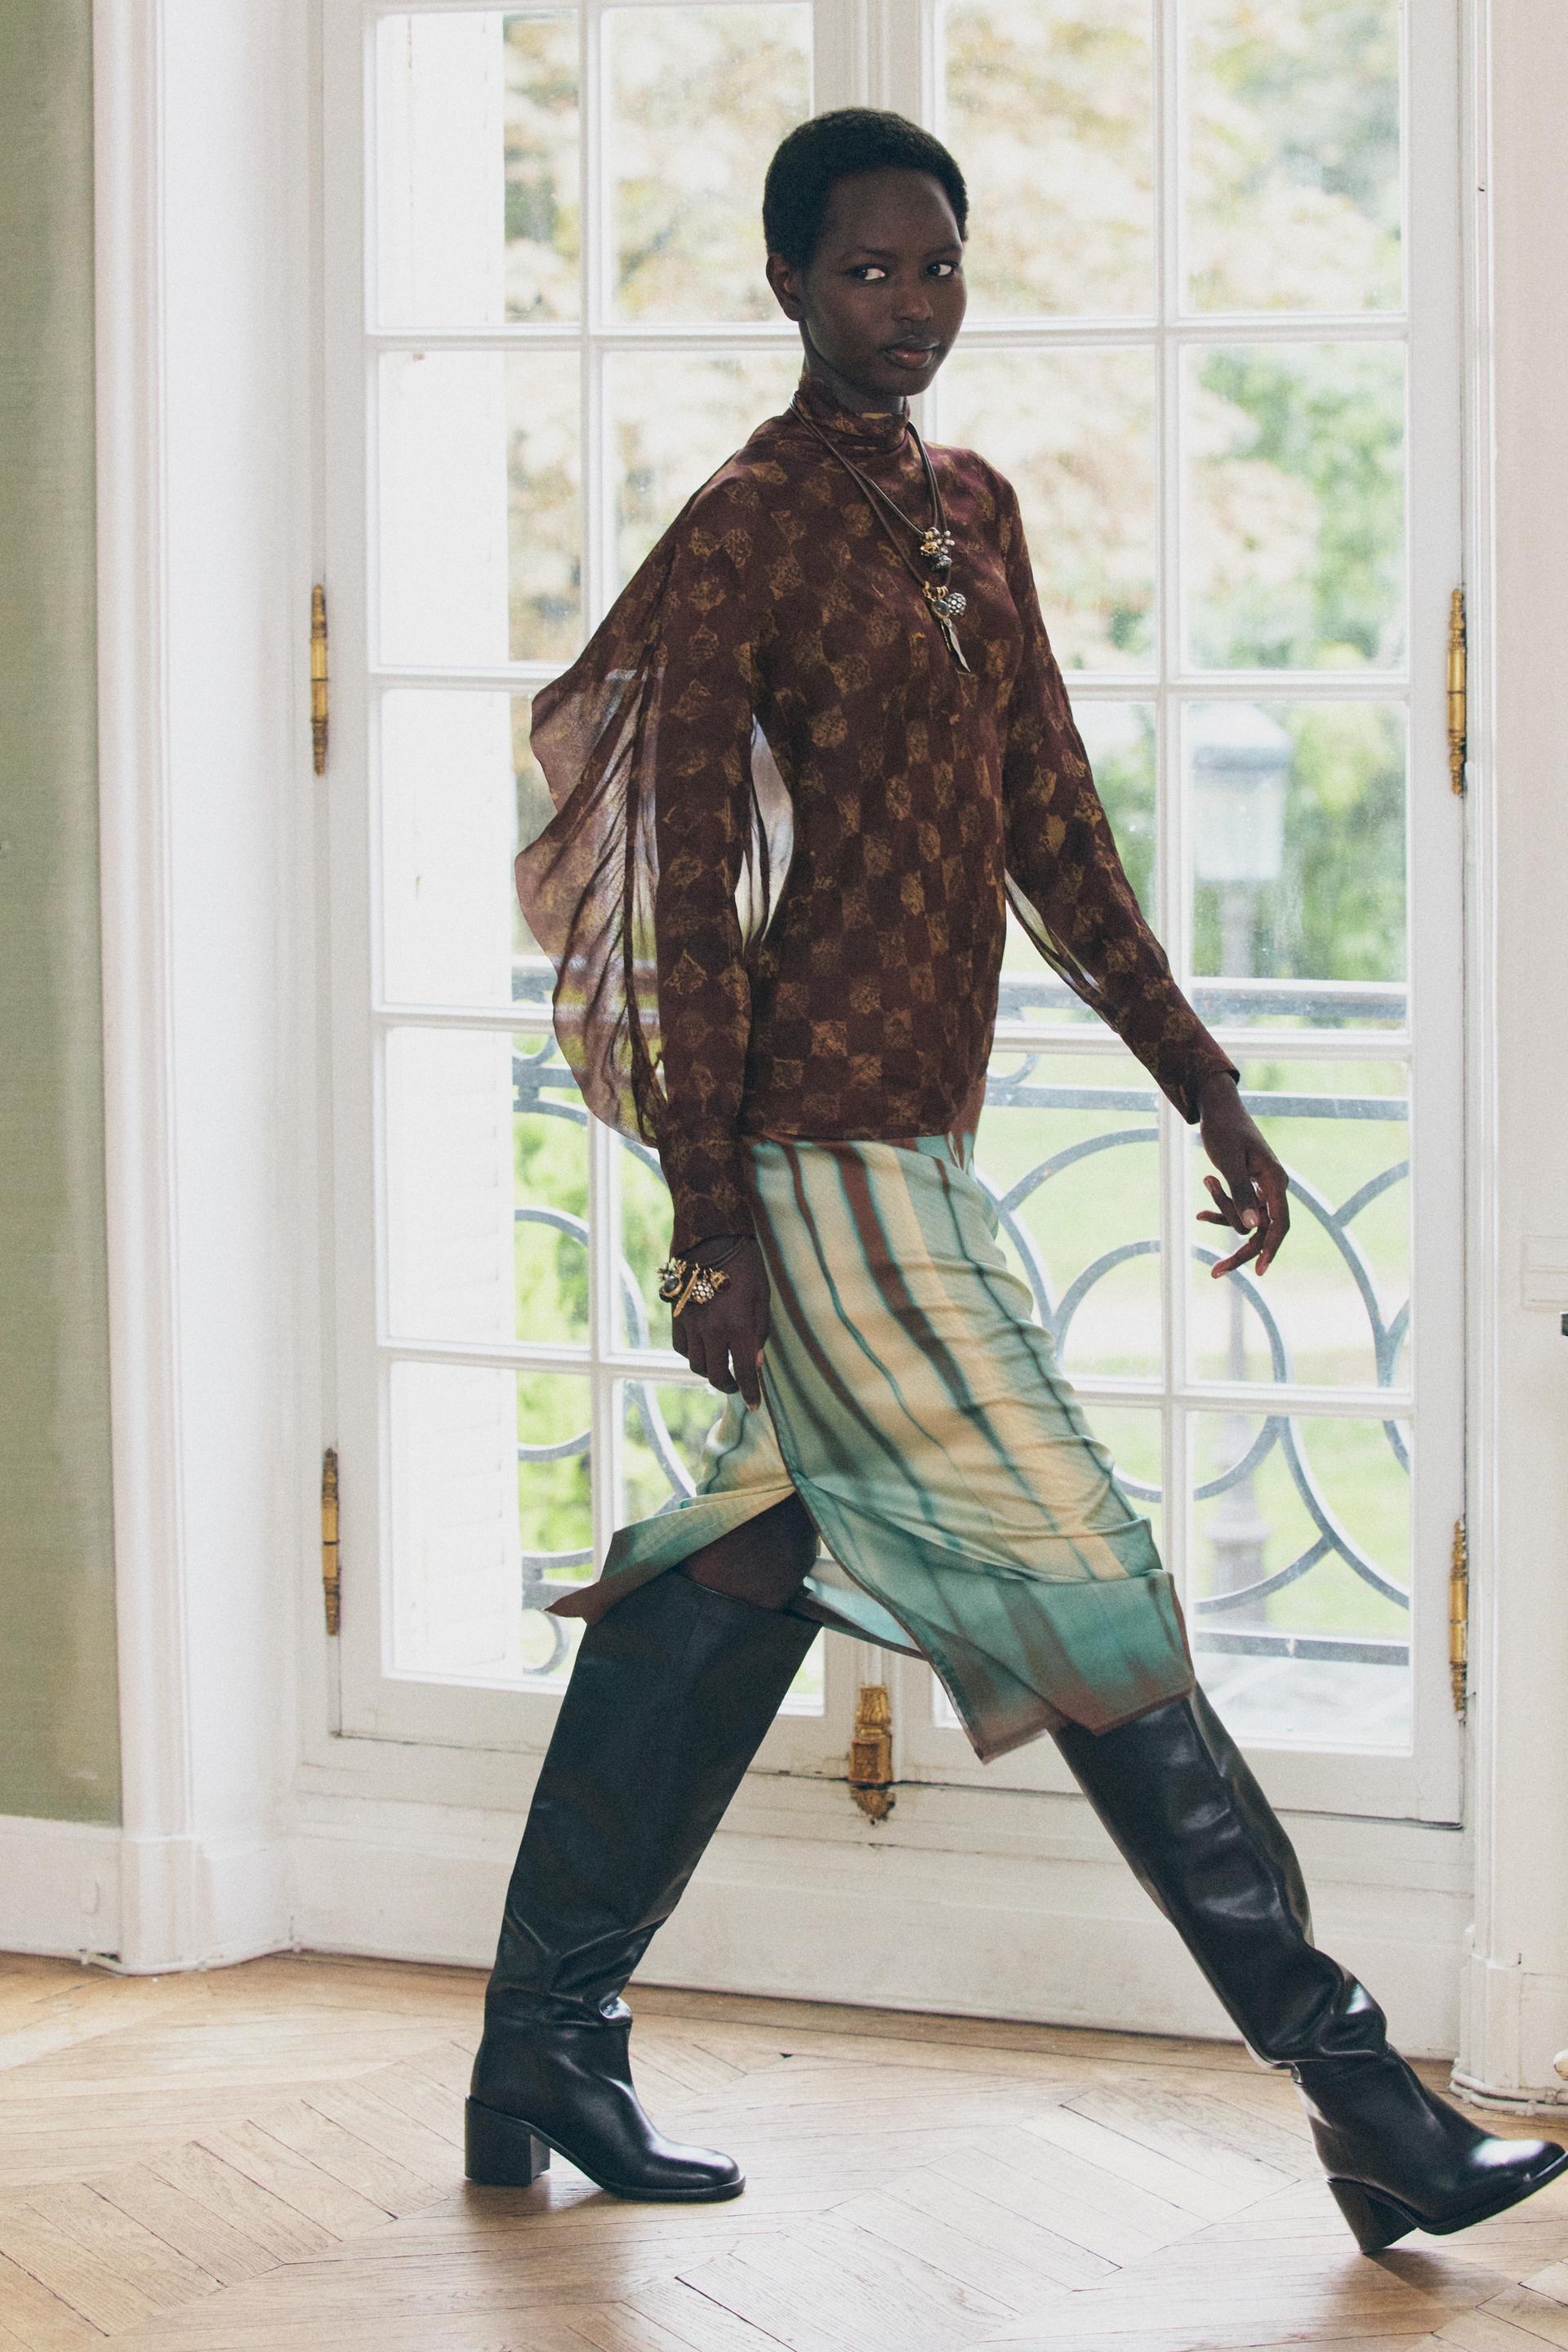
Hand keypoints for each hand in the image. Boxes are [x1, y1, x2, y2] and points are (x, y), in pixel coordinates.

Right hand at [669, 1234, 770, 1409]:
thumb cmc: (746, 1263)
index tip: (755, 1405)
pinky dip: (692, 1355)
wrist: (711, 1234)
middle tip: (737, 1385)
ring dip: (709, 1372)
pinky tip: (703, 1350)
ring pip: (695, 1364)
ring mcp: (690, 1323)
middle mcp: (711, 1329)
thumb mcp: (763, 1297)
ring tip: (721, 1368)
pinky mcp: (676, 1314)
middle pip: (714, 1375)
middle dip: (728, 1386)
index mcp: (738, 1326)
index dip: (750, 1393)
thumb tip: (755, 1363)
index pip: (744, 1373)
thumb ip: (759, 1333)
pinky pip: (681, 1347)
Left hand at [1196, 1071, 1289, 1278]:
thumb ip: (1240, 1193)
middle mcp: (1273, 1187)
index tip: (1259, 1271)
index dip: (1270, 1249)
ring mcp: (1262, 1188)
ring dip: (1223, 1211)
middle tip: (1215, 1272)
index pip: (1279, 1224)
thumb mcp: (1228, 1161)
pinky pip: (1238, 1209)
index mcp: (1275, 1180)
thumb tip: (1251, 1226)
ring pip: (1247, 1220)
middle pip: (1263, 1230)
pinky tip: (1199, 1215)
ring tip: (1203, 1193)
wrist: (1217, 1108)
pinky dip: (1219, 1211)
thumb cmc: (1223, 1129)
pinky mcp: (1249, 1186)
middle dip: (1240, 1250)